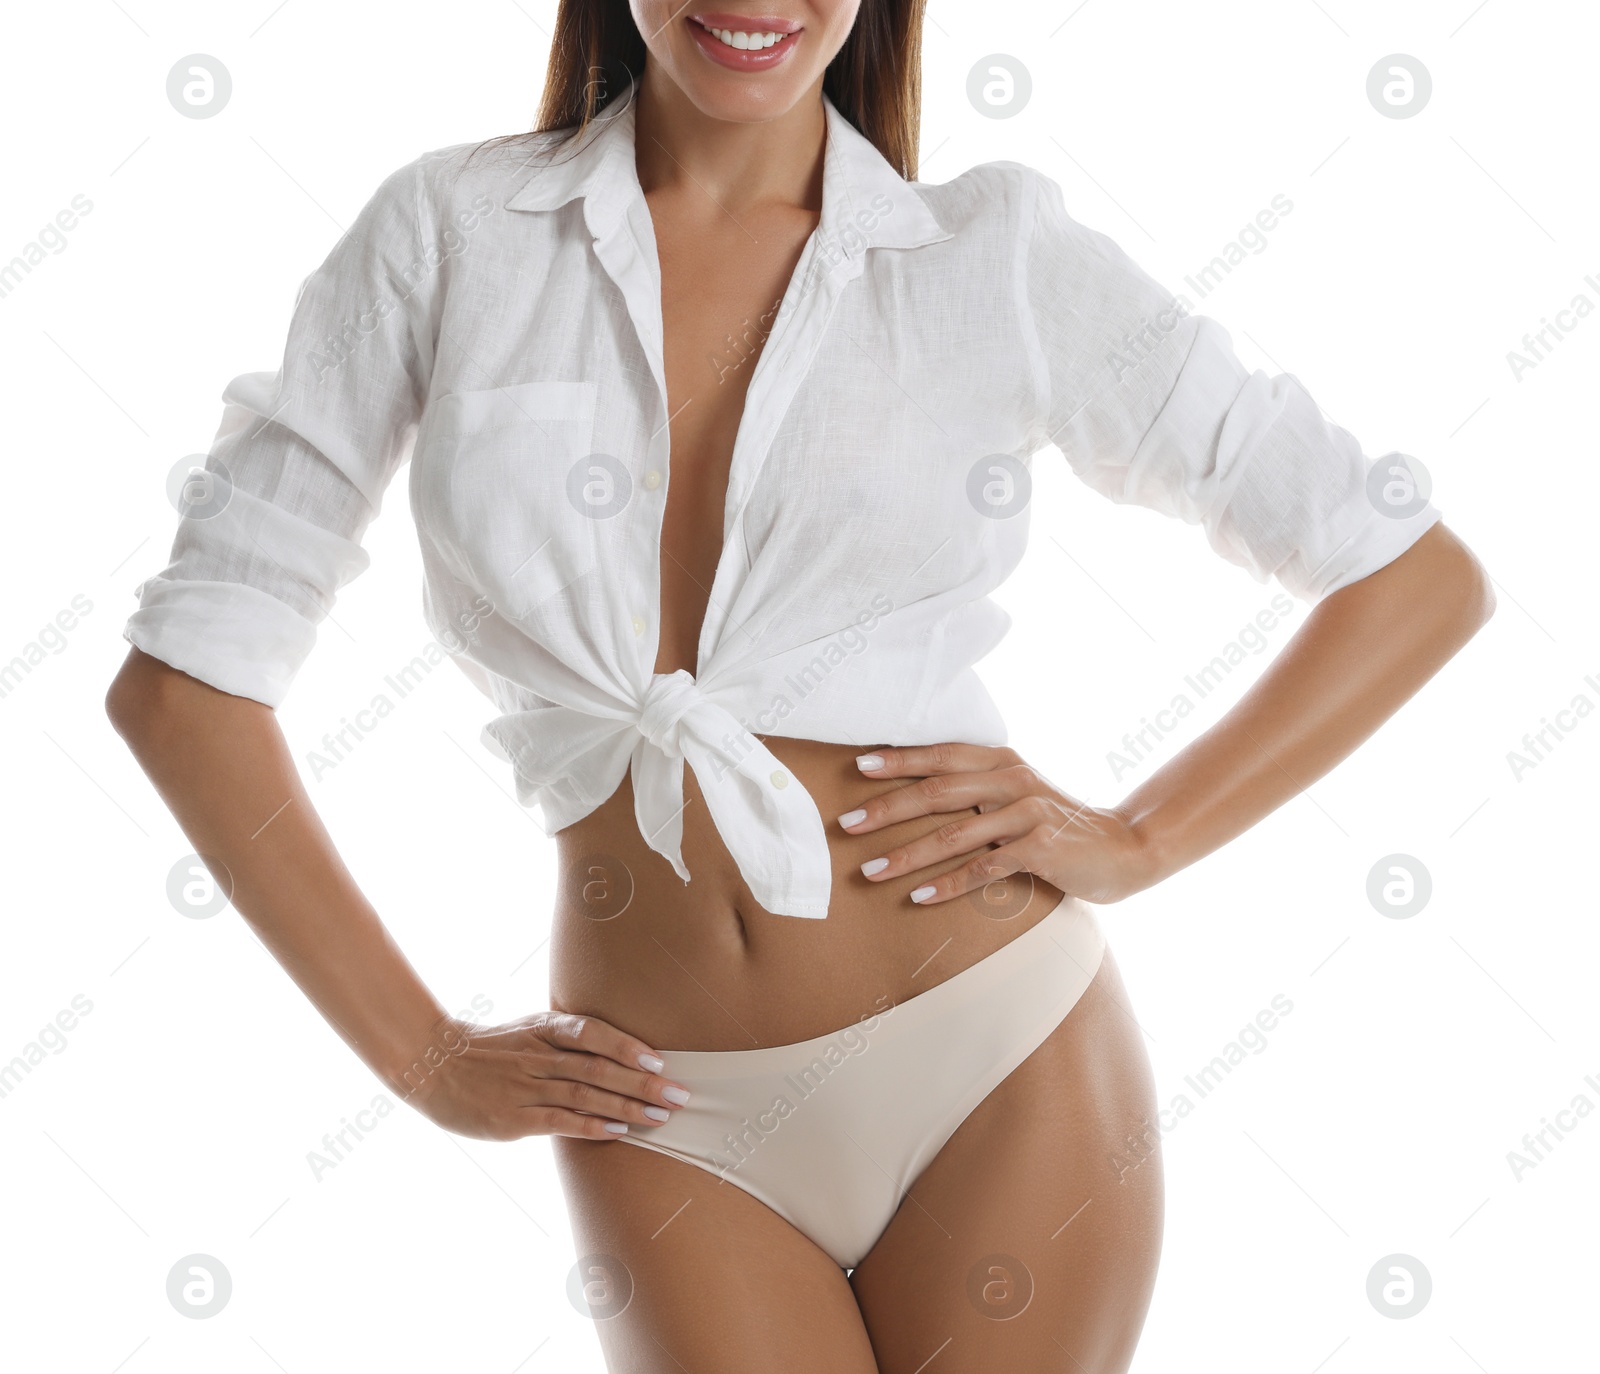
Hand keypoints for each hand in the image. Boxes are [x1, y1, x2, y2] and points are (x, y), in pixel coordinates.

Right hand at [395, 1010, 691, 1141]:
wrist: (432, 1067)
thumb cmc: (489, 1050)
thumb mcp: (527, 1031)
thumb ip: (565, 1039)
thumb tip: (617, 1050)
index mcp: (543, 1028)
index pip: (593, 1033)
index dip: (628, 1047)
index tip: (661, 1062)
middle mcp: (538, 1054)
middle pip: (599, 1067)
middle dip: (644, 1084)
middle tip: (681, 1096)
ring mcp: (525, 1086)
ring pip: (585, 1095)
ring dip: (628, 1108)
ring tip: (661, 1118)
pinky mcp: (513, 1118)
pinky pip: (560, 1121)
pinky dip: (592, 1126)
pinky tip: (618, 1132)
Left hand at [838, 744, 1160, 906]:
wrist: (1122, 848)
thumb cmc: (1057, 824)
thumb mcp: (1018, 794)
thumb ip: (978, 787)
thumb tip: (916, 791)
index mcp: (1002, 760)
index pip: (941, 755)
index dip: (899, 759)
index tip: (858, 767)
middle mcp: (1013, 779)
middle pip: (937, 791)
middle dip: (887, 809)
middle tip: (848, 824)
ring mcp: (1027, 813)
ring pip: (954, 834)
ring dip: (906, 855)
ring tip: (870, 872)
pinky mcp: (1040, 849)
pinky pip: (983, 869)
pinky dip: (947, 884)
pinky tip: (917, 897)